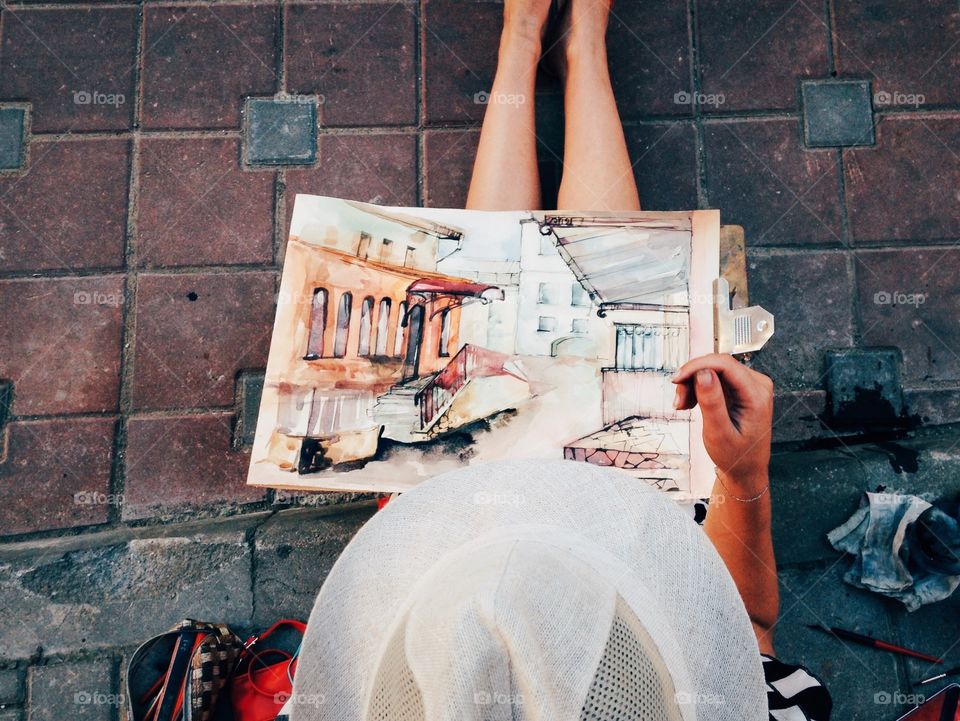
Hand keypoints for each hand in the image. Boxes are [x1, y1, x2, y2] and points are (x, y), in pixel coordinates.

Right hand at [672, 354, 773, 488]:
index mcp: (757, 395)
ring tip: (683, 406)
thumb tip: (703, 373)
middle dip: (692, 379)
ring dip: (693, 384)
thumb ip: (712, 403)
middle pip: (717, 365)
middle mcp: (757, 384)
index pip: (725, 364)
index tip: (676, 379)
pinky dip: (698, 388)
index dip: (697, 366)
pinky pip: (714, 377)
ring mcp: (749, 384)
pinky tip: (691, 403)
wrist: (745, 468)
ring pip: (713, 370)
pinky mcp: (740, 387)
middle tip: (678, 403)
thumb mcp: (719, 433)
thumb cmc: (735, 455)